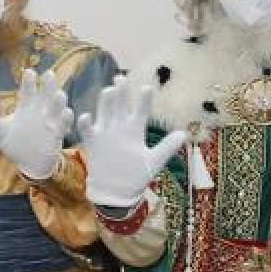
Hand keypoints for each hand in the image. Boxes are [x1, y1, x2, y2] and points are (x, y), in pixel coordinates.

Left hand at [0, 69, 72, 179]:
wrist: (28, 161)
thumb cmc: (16, 143)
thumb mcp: (3, 135)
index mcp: (26, 107)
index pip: (28, 91)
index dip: (28, 82)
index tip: (29, 71)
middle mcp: (40, 111)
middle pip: (45, 95)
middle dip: (48, 85)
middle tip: (49, 74)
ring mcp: (49, 121)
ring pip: (56, 108)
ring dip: (58, 101)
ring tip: (59, 94)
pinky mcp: (57, 133)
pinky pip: (63, 125)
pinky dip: (65, 119)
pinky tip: (67, 113)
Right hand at [76, 75, 186, 207]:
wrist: (117, 193)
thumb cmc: (136, 176)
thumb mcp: (154, 161)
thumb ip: (167, 147)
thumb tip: (185, 134)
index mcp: (135, 130)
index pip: (140, 111)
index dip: (143, 100)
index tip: (147, 89)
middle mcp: (120, 128)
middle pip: (120, 106)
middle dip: (121, 92)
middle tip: (121, 78)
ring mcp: (106, 134)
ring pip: (104, 113)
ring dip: (105, 103)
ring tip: (108, 91)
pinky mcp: (93, 143)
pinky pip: (87, 131)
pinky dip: (85, 124)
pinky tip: (86, 116)